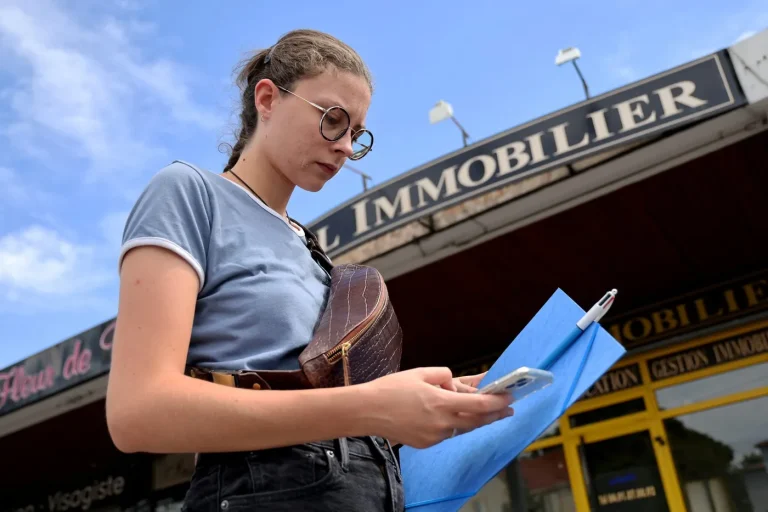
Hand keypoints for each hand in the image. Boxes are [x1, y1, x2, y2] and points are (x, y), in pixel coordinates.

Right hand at [361, 368, 513, 448]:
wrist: (368, 410)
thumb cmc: (392, 388)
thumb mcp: (420, 372)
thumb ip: (443, 375)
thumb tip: (454, 382)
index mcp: (441, 402)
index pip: (479, 404)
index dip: (497, 401)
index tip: (509, 397)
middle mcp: (441, 422)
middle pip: (477, 420)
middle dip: (495, 414)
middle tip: (508, 409)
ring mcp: (434, 436)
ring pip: (462, 428)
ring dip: (475, 419)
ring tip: (485, 412)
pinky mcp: (426, 443)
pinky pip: (447, 433)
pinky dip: (454, 424)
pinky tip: (452, 416)